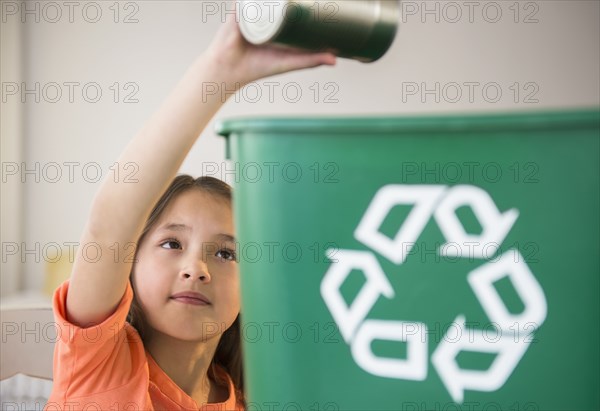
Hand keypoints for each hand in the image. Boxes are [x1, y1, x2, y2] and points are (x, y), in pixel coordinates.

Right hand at [204, 7, 336, 88]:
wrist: (228, 68)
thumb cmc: (257, 67)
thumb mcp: (289, 62)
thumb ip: (311, 60)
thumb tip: (335, 59)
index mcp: (278, 23)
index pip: (294, 7)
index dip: (306, 1)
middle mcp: (266, 13)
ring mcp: (253, 8)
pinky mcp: (241, 6)